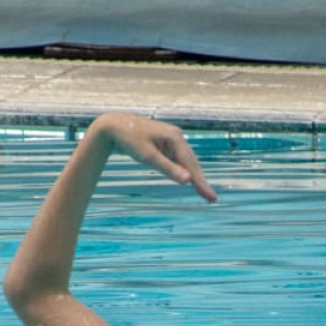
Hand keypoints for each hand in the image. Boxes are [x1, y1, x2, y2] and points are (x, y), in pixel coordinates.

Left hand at [92, 113, 217, 202]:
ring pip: (185, 161)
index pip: (191, 165)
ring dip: (193, 176)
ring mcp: (171, 139)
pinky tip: (186, 178)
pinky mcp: (165, 143)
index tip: (211, 197)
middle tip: (211, 198)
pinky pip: (177, 159)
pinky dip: (182, 170)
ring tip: (203, 192)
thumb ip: (169, 169)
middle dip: (200, 181)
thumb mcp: (148, 157)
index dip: (201, 182)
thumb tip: (188, 181)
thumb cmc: (129, 140)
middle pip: (191, 163)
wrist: (113, 127)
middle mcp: (177, 136)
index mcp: (176, 138)